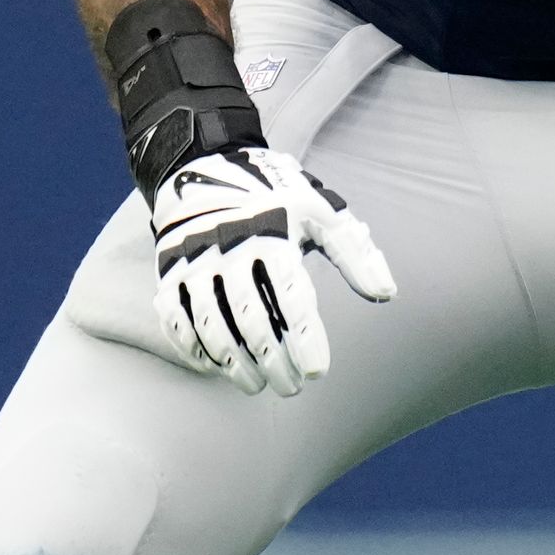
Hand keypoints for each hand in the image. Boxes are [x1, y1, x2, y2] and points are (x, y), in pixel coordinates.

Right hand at [145, 144, 395, 395]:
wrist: (206, 167)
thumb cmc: (277, 199)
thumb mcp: (322, 213)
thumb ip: (356, 254)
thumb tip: (386, 294)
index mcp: (272, 232)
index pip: (290, 294)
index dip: (304, 337)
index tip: (316, 372)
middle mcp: (229, 248)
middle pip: (252, 319)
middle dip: (274, 361)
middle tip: (292, 388)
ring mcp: (193, 262)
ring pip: (212, 326)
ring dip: (234, 364)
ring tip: (256, 386)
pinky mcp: (168, 273)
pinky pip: (176, 321)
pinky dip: (195, 349)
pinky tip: (218, 368)